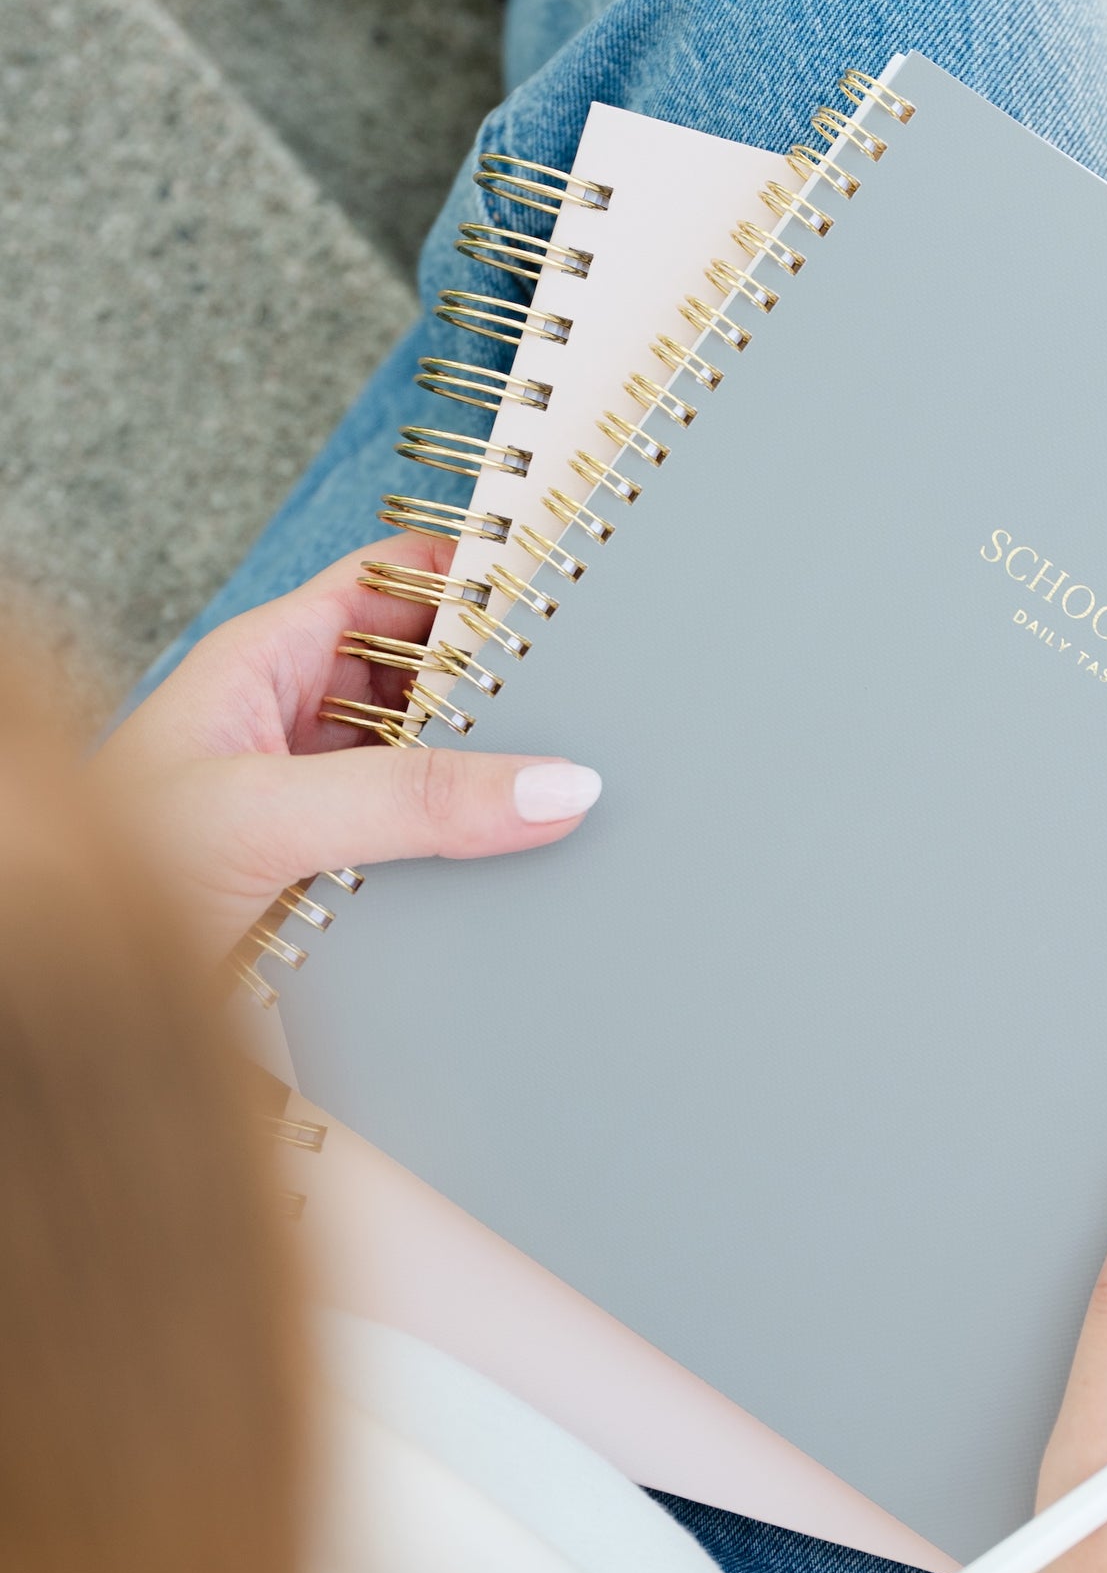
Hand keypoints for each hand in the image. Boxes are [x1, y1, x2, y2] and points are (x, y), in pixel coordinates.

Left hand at [99, 537, 599, 961]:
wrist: (56, 996)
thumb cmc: (99, 879)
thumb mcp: (266, 817)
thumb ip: (409, 800)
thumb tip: (547, 785)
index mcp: (266, 665)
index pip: (392, 584)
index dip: (470, 575)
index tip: (558, 586)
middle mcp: (297, 725)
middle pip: (429, 678)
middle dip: (500, 688)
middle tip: (584, 701)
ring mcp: (319, 802)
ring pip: (433, 765)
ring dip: (488, 779)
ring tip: (561, 785)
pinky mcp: (337, 878)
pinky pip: (426, 846)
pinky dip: (472, 853)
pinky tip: (513, 864)